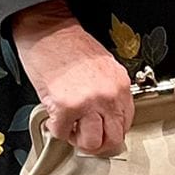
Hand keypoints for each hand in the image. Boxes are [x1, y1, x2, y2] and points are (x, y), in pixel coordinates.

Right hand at [11, 0, 133, 155]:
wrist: (48, 30)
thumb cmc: (70, 44)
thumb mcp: (104, 66)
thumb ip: (109, 92)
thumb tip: (105, 116)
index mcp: (120, 84)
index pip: (126, 123)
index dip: (110, 130)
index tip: (100, 130)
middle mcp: (108, 95)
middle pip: (113, 139)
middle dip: (98, 144)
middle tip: (86, 137)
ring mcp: (87, 103)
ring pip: (92, 143)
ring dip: (78, 140)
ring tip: (71, 128)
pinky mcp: (65, 107)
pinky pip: (62, 133)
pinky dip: (56, 129)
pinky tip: (54, 117)